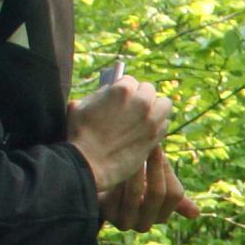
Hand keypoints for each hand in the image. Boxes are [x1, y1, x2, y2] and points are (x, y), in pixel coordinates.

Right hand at [69, 75, 171, 199]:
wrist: (89, 164)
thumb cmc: (80, 135)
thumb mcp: (80, 105)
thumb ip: (99, 94)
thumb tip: (109, 91)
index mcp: (122, 90)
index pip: (130, 80)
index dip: (123, 89)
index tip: (119, 98)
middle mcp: (141, 102)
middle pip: (149, 90)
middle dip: (140, 96)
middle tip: (131, 107)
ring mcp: (151, 120)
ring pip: (164, 104)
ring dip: (155, 108)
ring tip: (144, 116)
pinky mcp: (156, 137)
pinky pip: (164, 123)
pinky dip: (158, 125)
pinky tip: (146, 130)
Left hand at [105, 144, 199, 231]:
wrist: (101, 193)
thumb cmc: (134, 186)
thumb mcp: (154, 189)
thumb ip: (173, 193)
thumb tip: (196, 214)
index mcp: (162, 217)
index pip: (173, 194)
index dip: (165, 169)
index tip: (156, 146)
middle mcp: (145, 225)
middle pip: (157, 193)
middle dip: (154, 166)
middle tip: (147, 144)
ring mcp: (125, 222)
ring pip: (136, 193)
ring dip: (136, 168)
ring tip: (132, 148)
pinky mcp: (107, 216)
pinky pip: (116, 192)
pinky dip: (119, 175)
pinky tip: (116, 159)